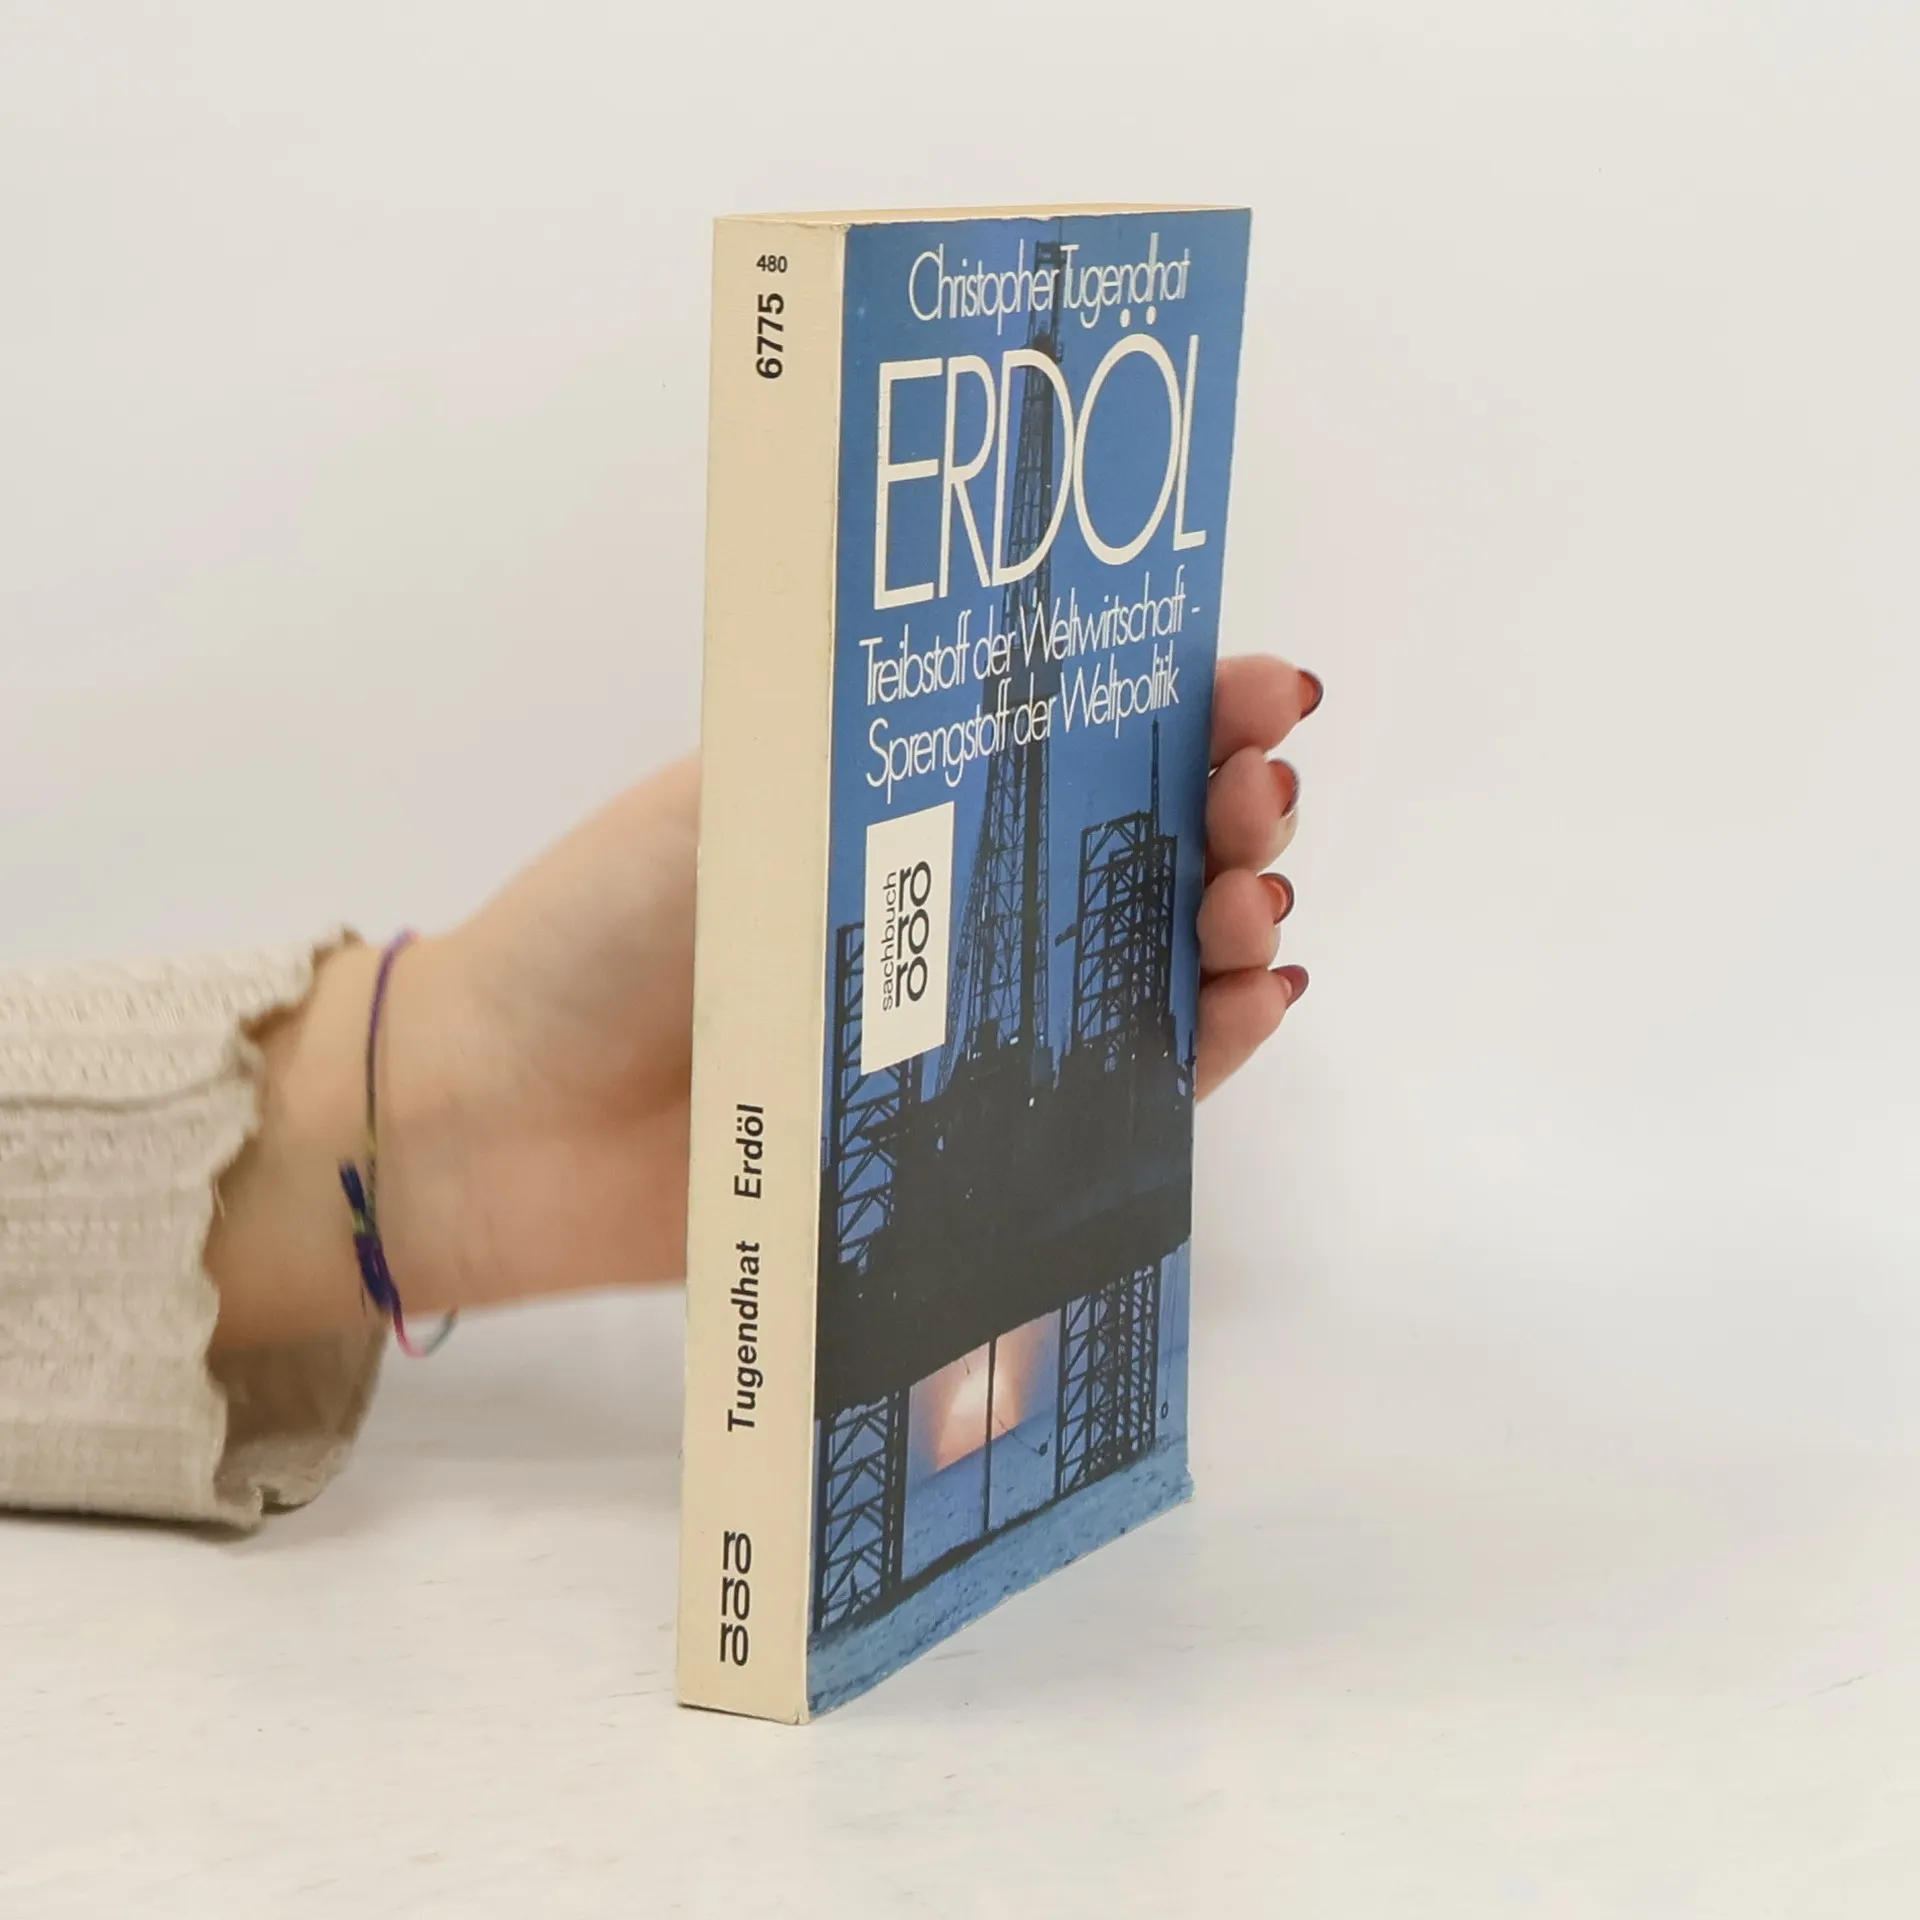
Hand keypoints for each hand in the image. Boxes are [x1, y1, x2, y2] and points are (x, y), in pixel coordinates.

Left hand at [209, 657, 1318, 1345]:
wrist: (504, 1122)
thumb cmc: (594, 936)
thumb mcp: (724, 798)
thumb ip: (861, 753)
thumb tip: (1032, 681)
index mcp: (909, 801)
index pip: (1084, 738)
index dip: (1188, 706)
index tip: (1254, 686)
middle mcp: (961, 907)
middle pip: (1145, 845)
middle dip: (1232, 804)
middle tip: (1259, 791)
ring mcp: (979, 1024)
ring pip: (1153, 963)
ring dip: (1234, 920)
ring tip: (1253, 899)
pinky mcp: (979, 1142)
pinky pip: (1125, 1091)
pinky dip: (1206, 1049)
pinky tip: (1254, 998)